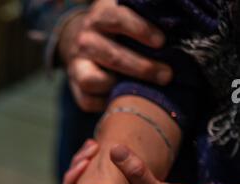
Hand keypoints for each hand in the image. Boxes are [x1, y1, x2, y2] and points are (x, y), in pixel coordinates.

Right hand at [58, 0, 172, 111]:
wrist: (85, 44)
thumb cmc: (118, 31)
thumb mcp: (127, 14)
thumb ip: (143, 16)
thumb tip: (172, 22)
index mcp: (99, 17)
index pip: (115, 18)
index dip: (139, 29)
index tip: (161, 42)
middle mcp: (85, 40)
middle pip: (112, 56)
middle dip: (143, 68)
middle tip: (167, 76)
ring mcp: (77, 65)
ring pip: (94, 80)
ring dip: (122, 88)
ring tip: (144, 91)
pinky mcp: (75, 88)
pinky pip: (89, 101)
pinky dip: (106, 104)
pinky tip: (123, 100)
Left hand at [63, 140, 197, 183]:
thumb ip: (136, 172)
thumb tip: (114, 148)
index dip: (73, 180)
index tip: (84, 161)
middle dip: (79, 165)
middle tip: (90, 147)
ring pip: (87, 181)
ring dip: (86, 162)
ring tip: (93, 145)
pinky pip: (100, 177)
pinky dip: (96, 162)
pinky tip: (100, 148)